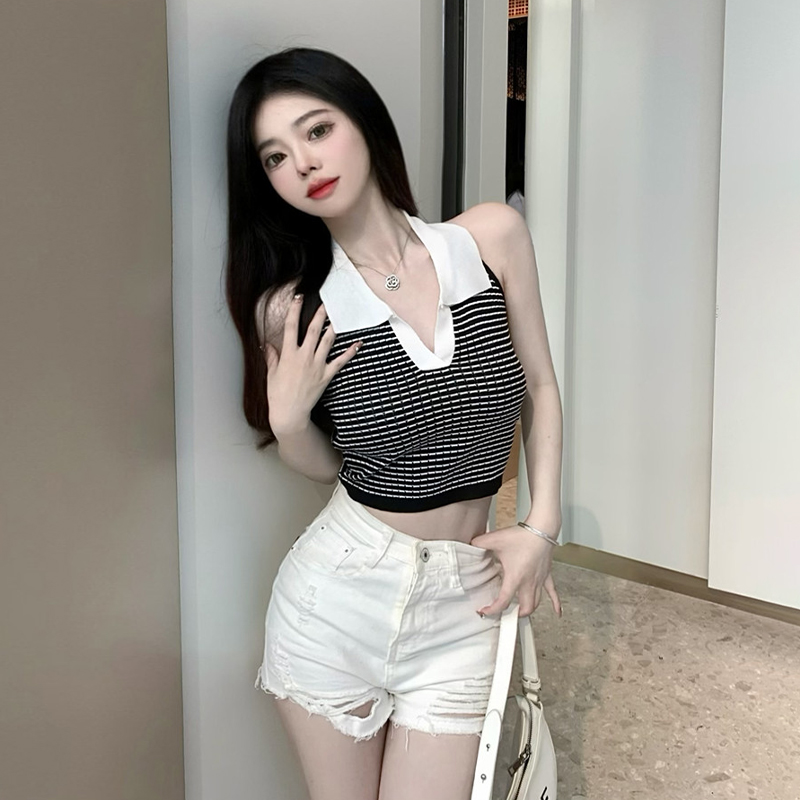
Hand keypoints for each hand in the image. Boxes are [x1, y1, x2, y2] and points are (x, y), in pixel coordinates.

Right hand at [263, 294, 360, 432]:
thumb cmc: (277, 394)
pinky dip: (350, 352)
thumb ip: (271, 357)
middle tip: (325, 302)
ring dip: (333, 327)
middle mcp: (303, 357)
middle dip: (319, 314)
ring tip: (338, 315)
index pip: (290, 327)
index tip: (299, 298)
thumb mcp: (271, 373)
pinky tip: (358, 343)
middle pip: (313, 330)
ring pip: (327, 341)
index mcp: (288, 354)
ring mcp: (316, 365)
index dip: (294, 310)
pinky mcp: (326, 375)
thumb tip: (268, 345)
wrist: (289, 413)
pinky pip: (341, 361)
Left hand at [470, 523, 561, 617]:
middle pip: (524, 608)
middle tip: (504, 615)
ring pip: (537, 603)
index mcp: (515, 577)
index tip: (485, 611)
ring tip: (520, 613)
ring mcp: (539, 580)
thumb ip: (479, 543)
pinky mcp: (547, 575)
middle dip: (514, 615)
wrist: (541, 528)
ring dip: (529, 610)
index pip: (504, 601)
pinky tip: (558, 613)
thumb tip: (469, 545)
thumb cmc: (522, 536)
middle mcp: (529, 582)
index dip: (492, 610)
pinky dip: (556, 604)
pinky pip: (553, 593)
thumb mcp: (494, 539)